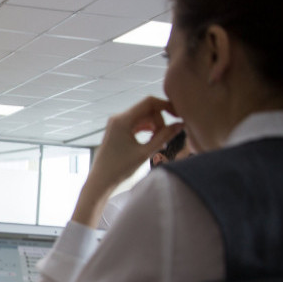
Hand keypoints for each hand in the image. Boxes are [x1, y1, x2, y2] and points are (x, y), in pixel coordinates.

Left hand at [73, 96, 183, 226]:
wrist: (101, 179)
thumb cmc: (120, 168)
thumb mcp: (145, 152)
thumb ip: (164, 136)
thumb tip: (181, 124)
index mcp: (122, 120)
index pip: (149, 102)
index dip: (166, 106)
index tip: (178, 116)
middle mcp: (118, 118)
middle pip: (147, 109)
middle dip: (160, 120)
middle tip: (165, 138)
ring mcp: (117, 123)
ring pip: (143, 116)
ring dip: (154, 126)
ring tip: (160, 142)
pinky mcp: (118, 130)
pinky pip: (137, 123)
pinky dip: (147, 129)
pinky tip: (153, 140)